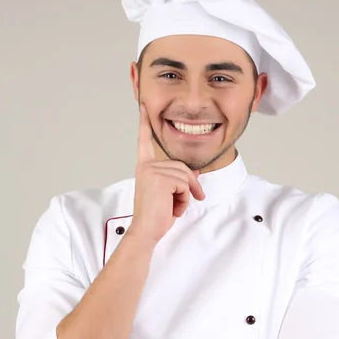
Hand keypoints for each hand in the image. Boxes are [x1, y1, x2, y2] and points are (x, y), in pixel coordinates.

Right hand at [128, 103, 205, 245]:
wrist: (146, 231)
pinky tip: (173, 208)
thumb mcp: (169, 195)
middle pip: (182, 166)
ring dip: (185, 195)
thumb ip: (178, 180)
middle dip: (189, 186)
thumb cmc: (155, 216)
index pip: (145, 142)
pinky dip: (185, 199)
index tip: (143, 107)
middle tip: (180, 205)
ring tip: (172, 207)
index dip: (144, 124)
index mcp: (144, 167)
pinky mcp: (161, 179)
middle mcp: (146, 166)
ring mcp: (153, 171)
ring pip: (186, 176)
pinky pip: (186, 184)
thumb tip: (195, 174)